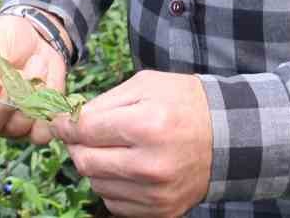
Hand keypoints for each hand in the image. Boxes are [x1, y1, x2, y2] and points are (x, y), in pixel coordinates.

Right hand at [0, 13, 66, 145]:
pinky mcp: (33, 125)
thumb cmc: (6, 36)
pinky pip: (40, 134)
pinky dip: (48, 114)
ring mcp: (7, 124)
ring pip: (14, 128)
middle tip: (16, 83)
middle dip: (1, 107)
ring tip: (38, 63)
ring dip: (30, 97)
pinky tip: (50, 88)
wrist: (36, 37)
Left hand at [52, 70, 211, 217]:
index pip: (85, 130)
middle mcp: (151, 164)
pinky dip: (113, 186)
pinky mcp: (161, 211)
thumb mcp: (146, 85)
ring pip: (97, 184)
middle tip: (84, 135)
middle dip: (77, 145)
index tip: (61, 120)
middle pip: (85, 162)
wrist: (227, 137)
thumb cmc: (184, 104)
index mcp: (148, 125)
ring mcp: (156, 193)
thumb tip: (68, 121)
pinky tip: (127, 168)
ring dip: (96, 166)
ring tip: (113, 149)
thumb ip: (104, 102)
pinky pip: (115, 204)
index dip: (65, 123)